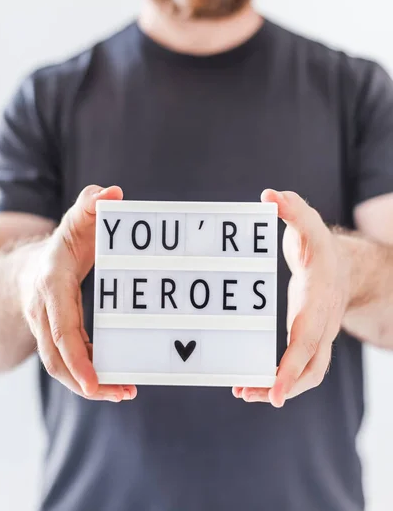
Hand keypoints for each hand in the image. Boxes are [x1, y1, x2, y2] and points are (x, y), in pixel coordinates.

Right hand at [23, 185, 136, 402]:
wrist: (35, 264)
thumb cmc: (64, 241)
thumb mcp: (77, 219)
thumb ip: (91, 204)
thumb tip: (112, 192)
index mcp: (52, 286)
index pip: (61, 329)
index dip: (77, 358)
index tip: (95, 381)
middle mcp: (44, 312)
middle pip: (58, 358)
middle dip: (87, 381)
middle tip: (123, 392)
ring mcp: (47, 328)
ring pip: (61, 367)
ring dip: (90, 385)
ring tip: (124, 391)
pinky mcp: (56, 337)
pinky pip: (68, 362)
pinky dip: (89, 375)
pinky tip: (115, 380)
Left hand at [232, 189, 349, 407]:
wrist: (344, 264)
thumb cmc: (319, 244)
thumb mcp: (307, 222)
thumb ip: (291, 208)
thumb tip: (269, 195)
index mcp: (321, 297)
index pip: (307, 338)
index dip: (290, 366)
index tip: (274, 391)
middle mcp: (324, 321)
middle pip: (311, 367)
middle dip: (282, 386)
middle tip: (247, 393)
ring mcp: (318, 333)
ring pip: (307, 373)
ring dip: (278, 387)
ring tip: (243, 392)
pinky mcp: (308, 337)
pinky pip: (298, 365)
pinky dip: (277, 377)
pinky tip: (250, 379)